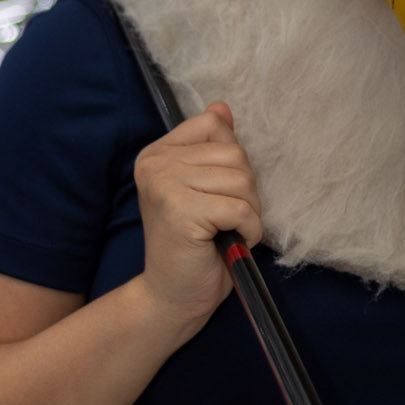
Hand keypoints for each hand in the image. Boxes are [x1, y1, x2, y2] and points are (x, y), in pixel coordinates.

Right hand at [133, 104, 262, 329]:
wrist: (172, 296)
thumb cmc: (194, 245)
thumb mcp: (203, 188)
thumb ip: (210, 148)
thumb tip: (222, 107)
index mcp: (157, 153)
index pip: (213, 125)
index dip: (230, 161)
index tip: (216, 192)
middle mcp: (155, 163)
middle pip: (235, 153)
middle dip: (245, 190)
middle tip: (226, 219)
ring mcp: (165, 185)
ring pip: (242, 179)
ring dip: (249, 211)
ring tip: (228, 230)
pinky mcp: (180, 210)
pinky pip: (241, 208)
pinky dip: (249, 229)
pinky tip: (232, 241)